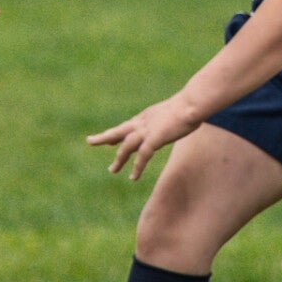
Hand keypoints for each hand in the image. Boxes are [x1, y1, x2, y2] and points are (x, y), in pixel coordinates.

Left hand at [88, 92, 202, 179]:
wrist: (192, 104)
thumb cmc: (189, 106)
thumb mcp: (173, 112)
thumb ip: (167, 119)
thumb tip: (172, 122)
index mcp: (146, 116)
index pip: (127, 127)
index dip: (116, 134)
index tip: (108, 140)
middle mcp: (142, 123)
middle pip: (118, 131)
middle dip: (103, 137)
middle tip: (90, 141)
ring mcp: (146, 131)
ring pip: (126, 146)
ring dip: (119, 159)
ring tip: (112, 170)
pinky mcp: (154, 139)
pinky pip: (142, 156)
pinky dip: (137, 167)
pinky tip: (133, 177)